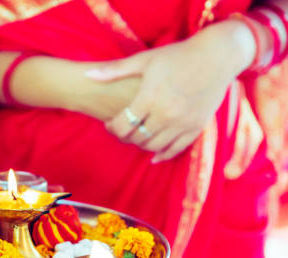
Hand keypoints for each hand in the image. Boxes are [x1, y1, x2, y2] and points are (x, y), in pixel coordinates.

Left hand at [86, 20, 255, 161]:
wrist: (217, 56)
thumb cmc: (177, 56)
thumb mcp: (145, 60)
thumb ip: (115, 70)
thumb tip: (88, 74)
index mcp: (150, 97)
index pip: (122, 126)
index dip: (112, 128)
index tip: (111, 123)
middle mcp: (166, 114)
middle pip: (136, 138)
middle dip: (125, 136)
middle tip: (123, 129)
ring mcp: (183, 123)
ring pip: (154, 147)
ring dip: (142, 144)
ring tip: (138, 135)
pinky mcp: (197, 127)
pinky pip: (176, 150)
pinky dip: (163, 155)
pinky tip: (155, 153)